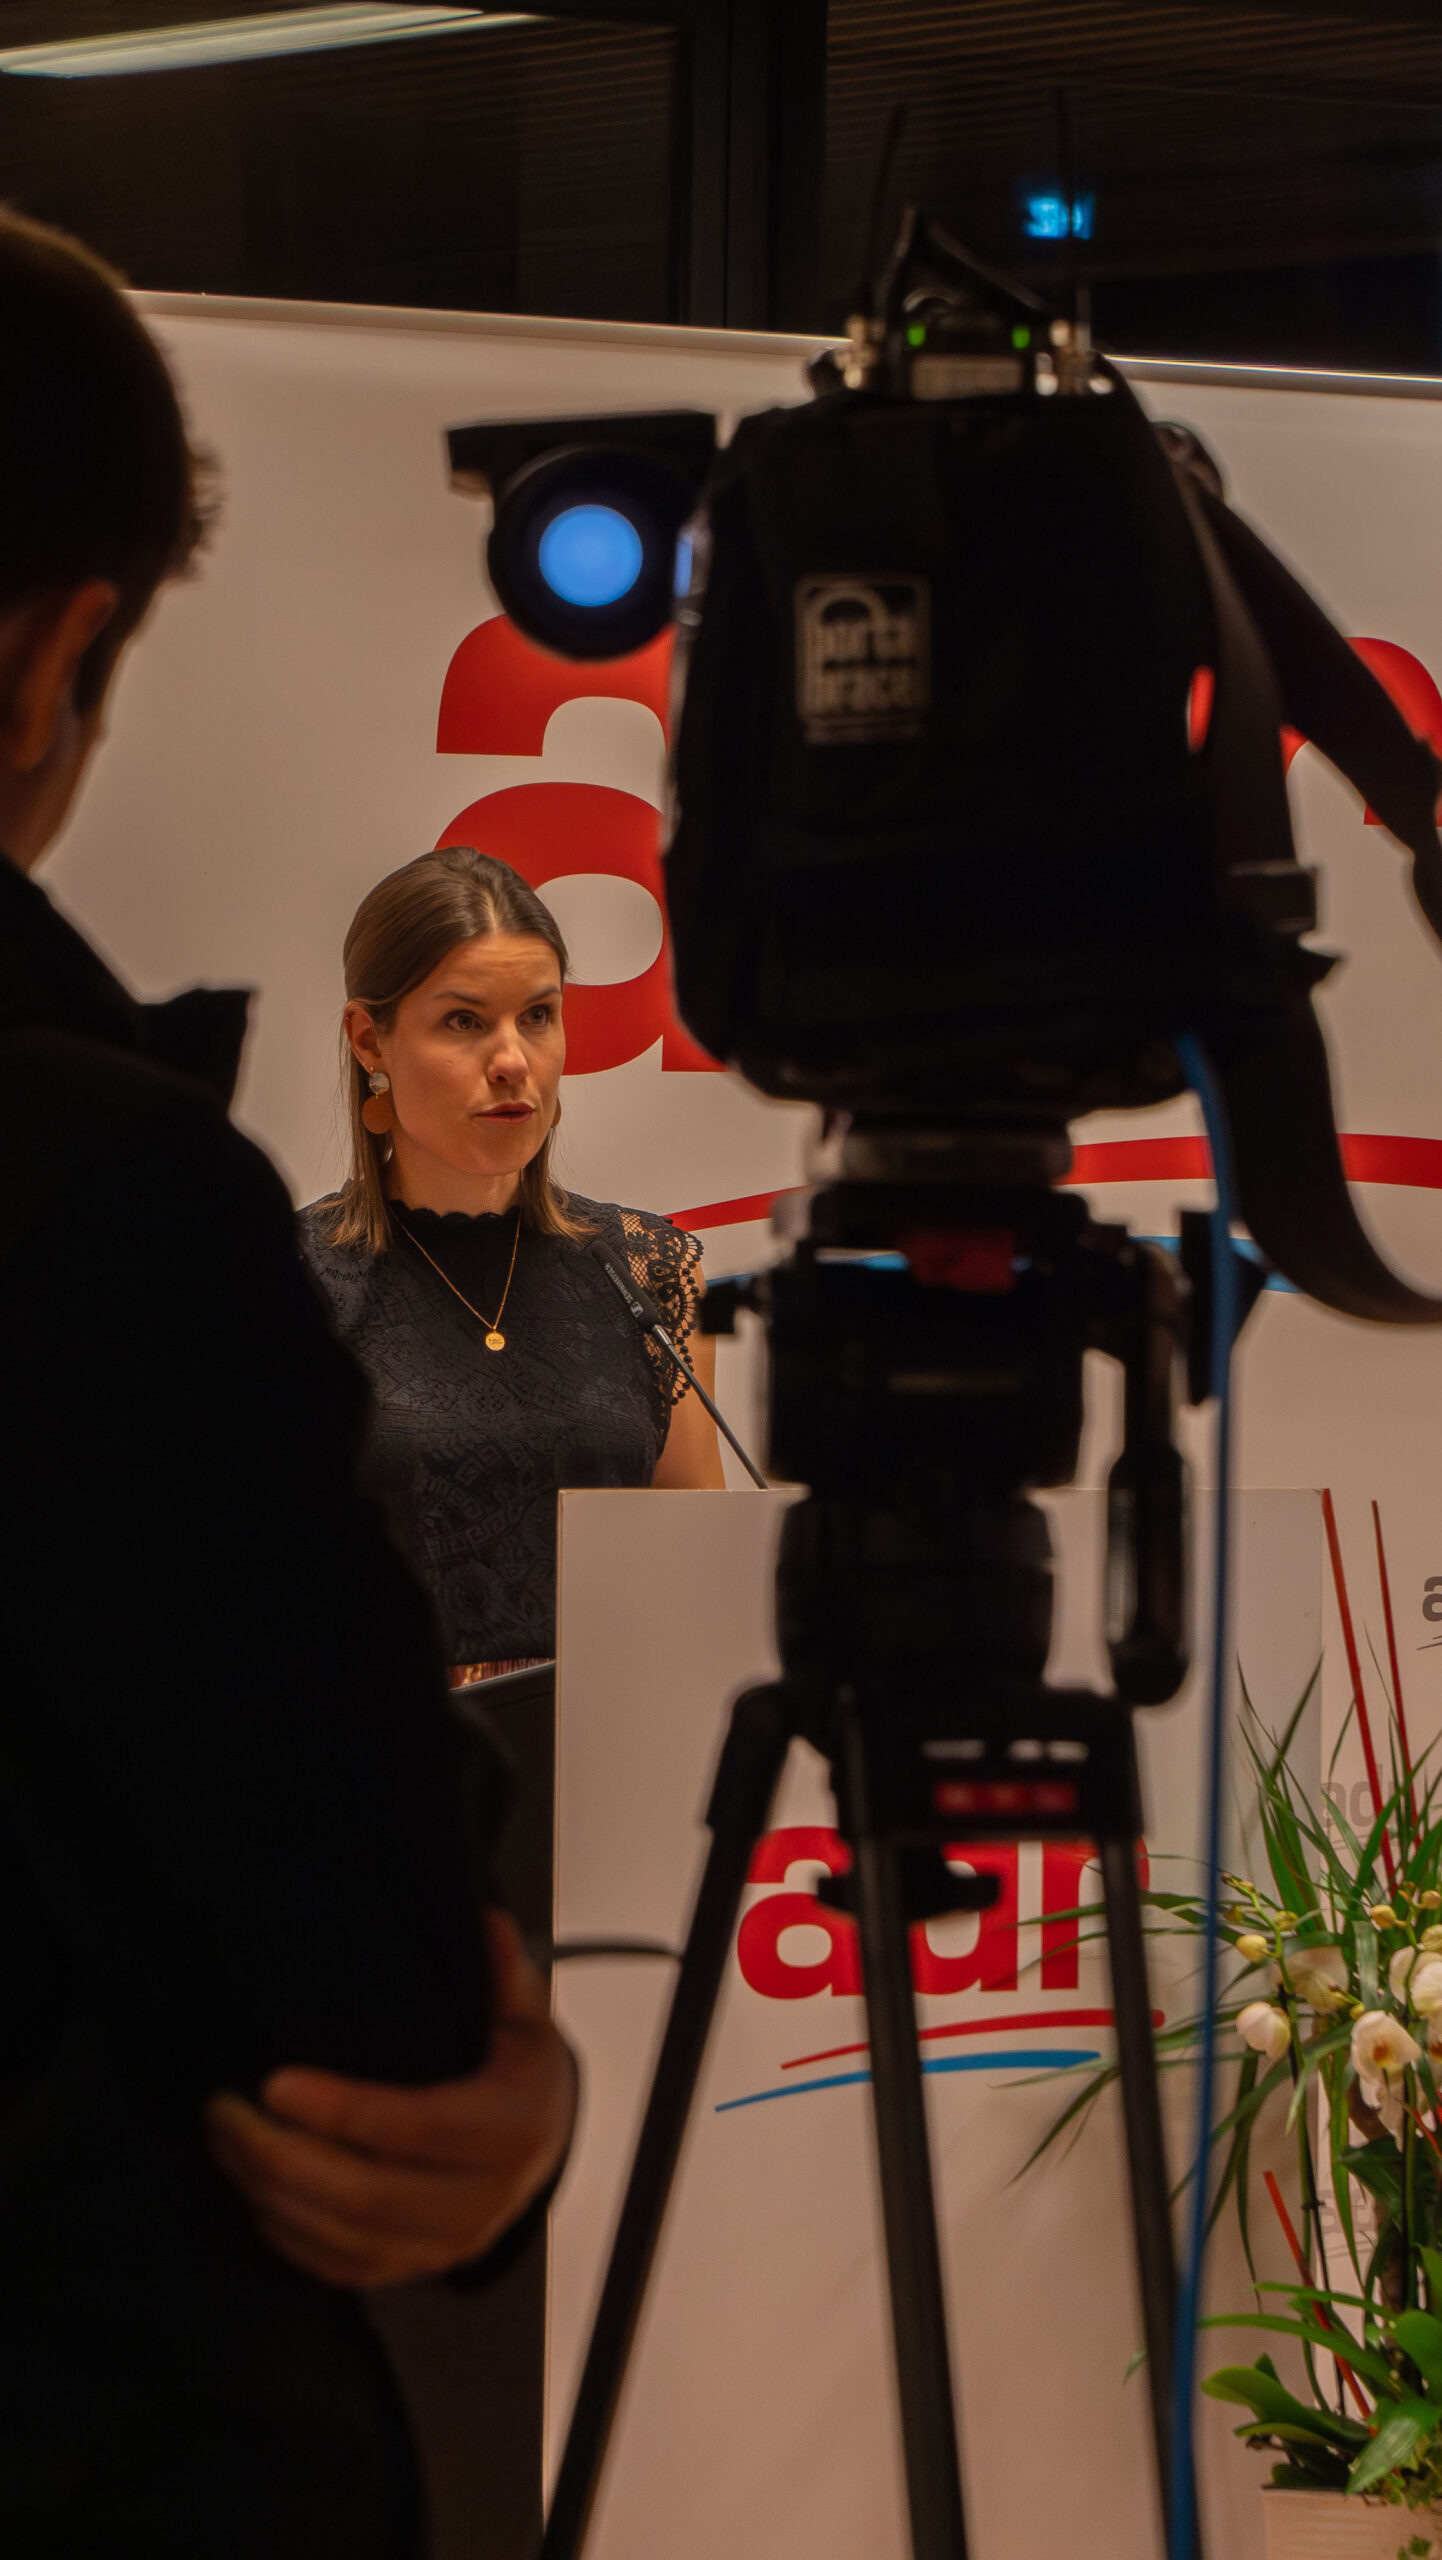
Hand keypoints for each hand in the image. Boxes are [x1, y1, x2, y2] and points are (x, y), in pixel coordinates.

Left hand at [204, 1911, 576, 2288]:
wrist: (539, 2143)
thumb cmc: (516, 2066)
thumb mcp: (523, 2012)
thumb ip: (505, 1973)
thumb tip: (488, 1926)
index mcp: (513, 2129)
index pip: (419, 2129)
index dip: (343, 2112)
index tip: (275, 2083)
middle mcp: (484, 2201)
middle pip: (368, 2197)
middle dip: (281, 2157)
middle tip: (222, 2110)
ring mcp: (446, 2247)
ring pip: (343, 2239)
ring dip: (268, 2193)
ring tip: (220, 2138)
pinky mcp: (411, 2269)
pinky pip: (337, 2269)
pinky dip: (283, 2234)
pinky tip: (246, 2187)